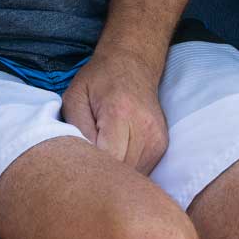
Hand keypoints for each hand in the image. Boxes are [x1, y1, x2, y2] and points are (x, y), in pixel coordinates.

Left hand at [62, 51, 167, 173]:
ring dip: (116, 174)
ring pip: (134, 175)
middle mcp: (145, 128)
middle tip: (86, 165)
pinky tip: (115, 157)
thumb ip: (76, 128)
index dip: (91, 167)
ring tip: (101, 159)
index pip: (109, 158)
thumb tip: (83, 160)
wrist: (132, 63)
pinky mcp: (162, 146)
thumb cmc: (98, 80)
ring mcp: (158, 139)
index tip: (78, 163)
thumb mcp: (75, 96)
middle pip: (122, 172)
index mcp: (119, 113)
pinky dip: (127, 170)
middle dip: (102, 174)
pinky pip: (142, 170)